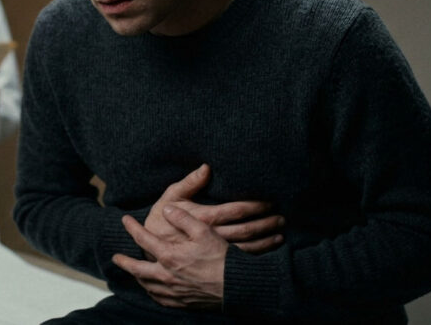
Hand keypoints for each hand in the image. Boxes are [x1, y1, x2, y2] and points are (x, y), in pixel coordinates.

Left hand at [113, 206, 227, 308]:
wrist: (236, 286)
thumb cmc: (221, 257)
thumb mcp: (203, 230)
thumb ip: (183, 218)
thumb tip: (167, 209)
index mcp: (169, 256)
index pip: (143, 239)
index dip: (132, 228)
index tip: (125, 220)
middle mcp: (166, 276)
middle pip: (137, 269)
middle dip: (125, 262)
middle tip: (115, 257)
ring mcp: (173, 292)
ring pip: (147, 286)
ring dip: (137, 278)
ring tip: (134, 273)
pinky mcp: (182, 302)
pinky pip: (160, 300)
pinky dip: (152, 293)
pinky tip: (153, 290)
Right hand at [144, 164, 283, 256]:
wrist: (149, 250)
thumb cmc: (160, 220)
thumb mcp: (170, 197)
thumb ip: (189, 182)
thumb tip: (206, 167)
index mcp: (202, 219)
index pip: (235, 211)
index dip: (254, 206)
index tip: (268, 201)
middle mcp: (210, 238)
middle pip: (246, 230)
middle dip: (266, 223)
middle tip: (281, 217)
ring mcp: (213, 253)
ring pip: (246, 248)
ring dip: (266, 240)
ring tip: (280, 233)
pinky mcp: (213, 264)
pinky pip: (240, 261)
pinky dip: (257, 256)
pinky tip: (268, 251)